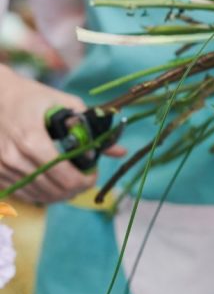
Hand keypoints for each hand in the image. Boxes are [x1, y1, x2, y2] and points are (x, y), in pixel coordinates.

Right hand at [0, 65, 125, 203]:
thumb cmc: (34, 97)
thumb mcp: (66, 104)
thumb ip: (92, 128)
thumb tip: (121, 151)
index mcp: (31, 138)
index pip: (62, 173)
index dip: (83, 180)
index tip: (94, 174)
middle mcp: (13, 156)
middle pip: (51, 188)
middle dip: (75, 189)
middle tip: (87, 181)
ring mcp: (1, 167)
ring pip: (37, 195)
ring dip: (60, 195)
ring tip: (74, 185)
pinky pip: (22, 193)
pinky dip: (42, 194)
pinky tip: (55, 187)